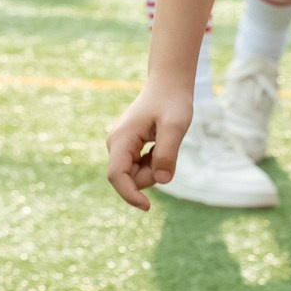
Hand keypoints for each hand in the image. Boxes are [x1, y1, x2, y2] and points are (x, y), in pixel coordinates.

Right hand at [107, 74, 194, 210]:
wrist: (168, 83)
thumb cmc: (172, 101)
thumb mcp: (175, 125)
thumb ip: (168, 152)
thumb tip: (162, 180)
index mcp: (121, 139)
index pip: (117, 176)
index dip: (130, 194)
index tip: (147, 207)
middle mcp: (115, 144)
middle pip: (128, 178)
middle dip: (151, 175)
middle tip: (169, 150)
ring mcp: (120, 146)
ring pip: (135, 174)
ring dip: (153, 169)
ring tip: (165, 143)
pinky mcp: (128, 147)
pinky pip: (139, 167)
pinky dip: (154, 163)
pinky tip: (161, 144)